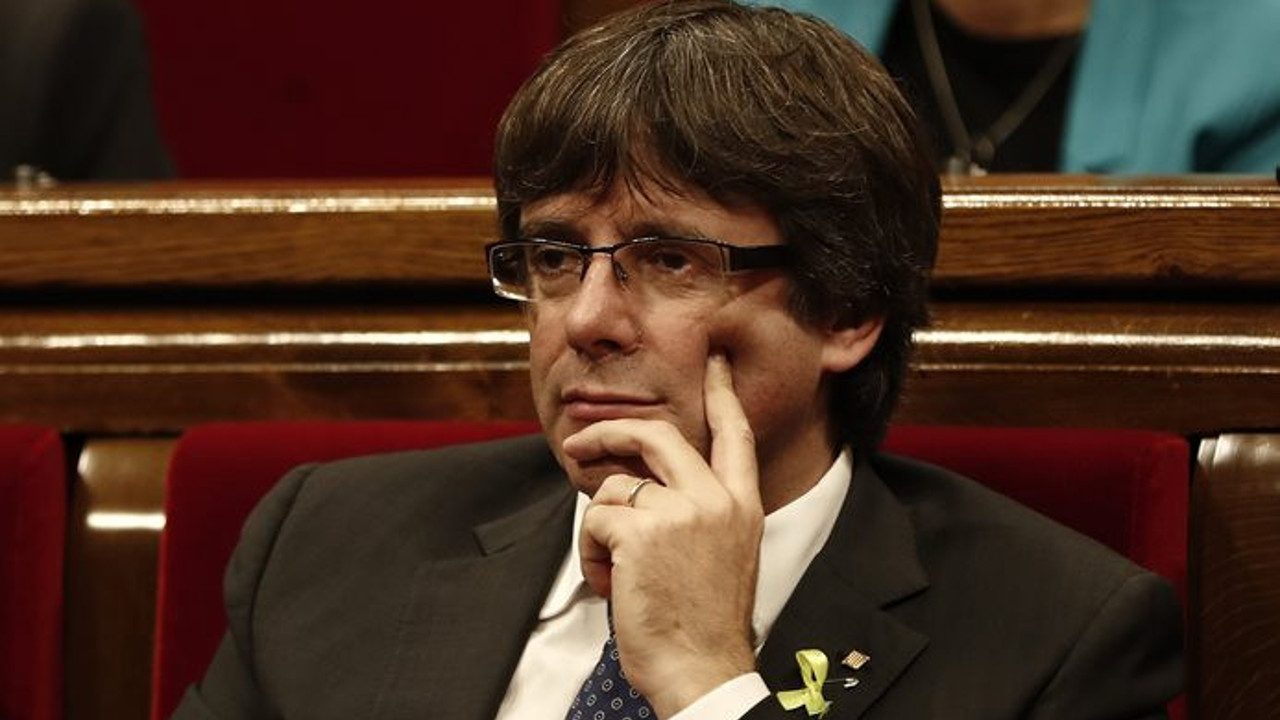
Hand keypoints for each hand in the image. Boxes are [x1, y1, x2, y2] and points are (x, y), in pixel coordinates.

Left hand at [563, 354, 764, 717]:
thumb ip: (699, 513)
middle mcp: (716, 500)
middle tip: (579, 443)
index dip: (722, 394)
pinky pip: (594, 521)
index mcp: (742, 506)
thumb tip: (642, 487)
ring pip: (613, 489)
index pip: (735, 434)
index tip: (716, 362)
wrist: (703, 670)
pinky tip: (610, 585)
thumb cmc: (704, 623)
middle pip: (656, 436)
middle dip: (608, 435)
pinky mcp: (642, 532)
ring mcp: (681, 513)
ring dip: (599, 531)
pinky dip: (590, 555)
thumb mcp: (724, 555)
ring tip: (616, 573)